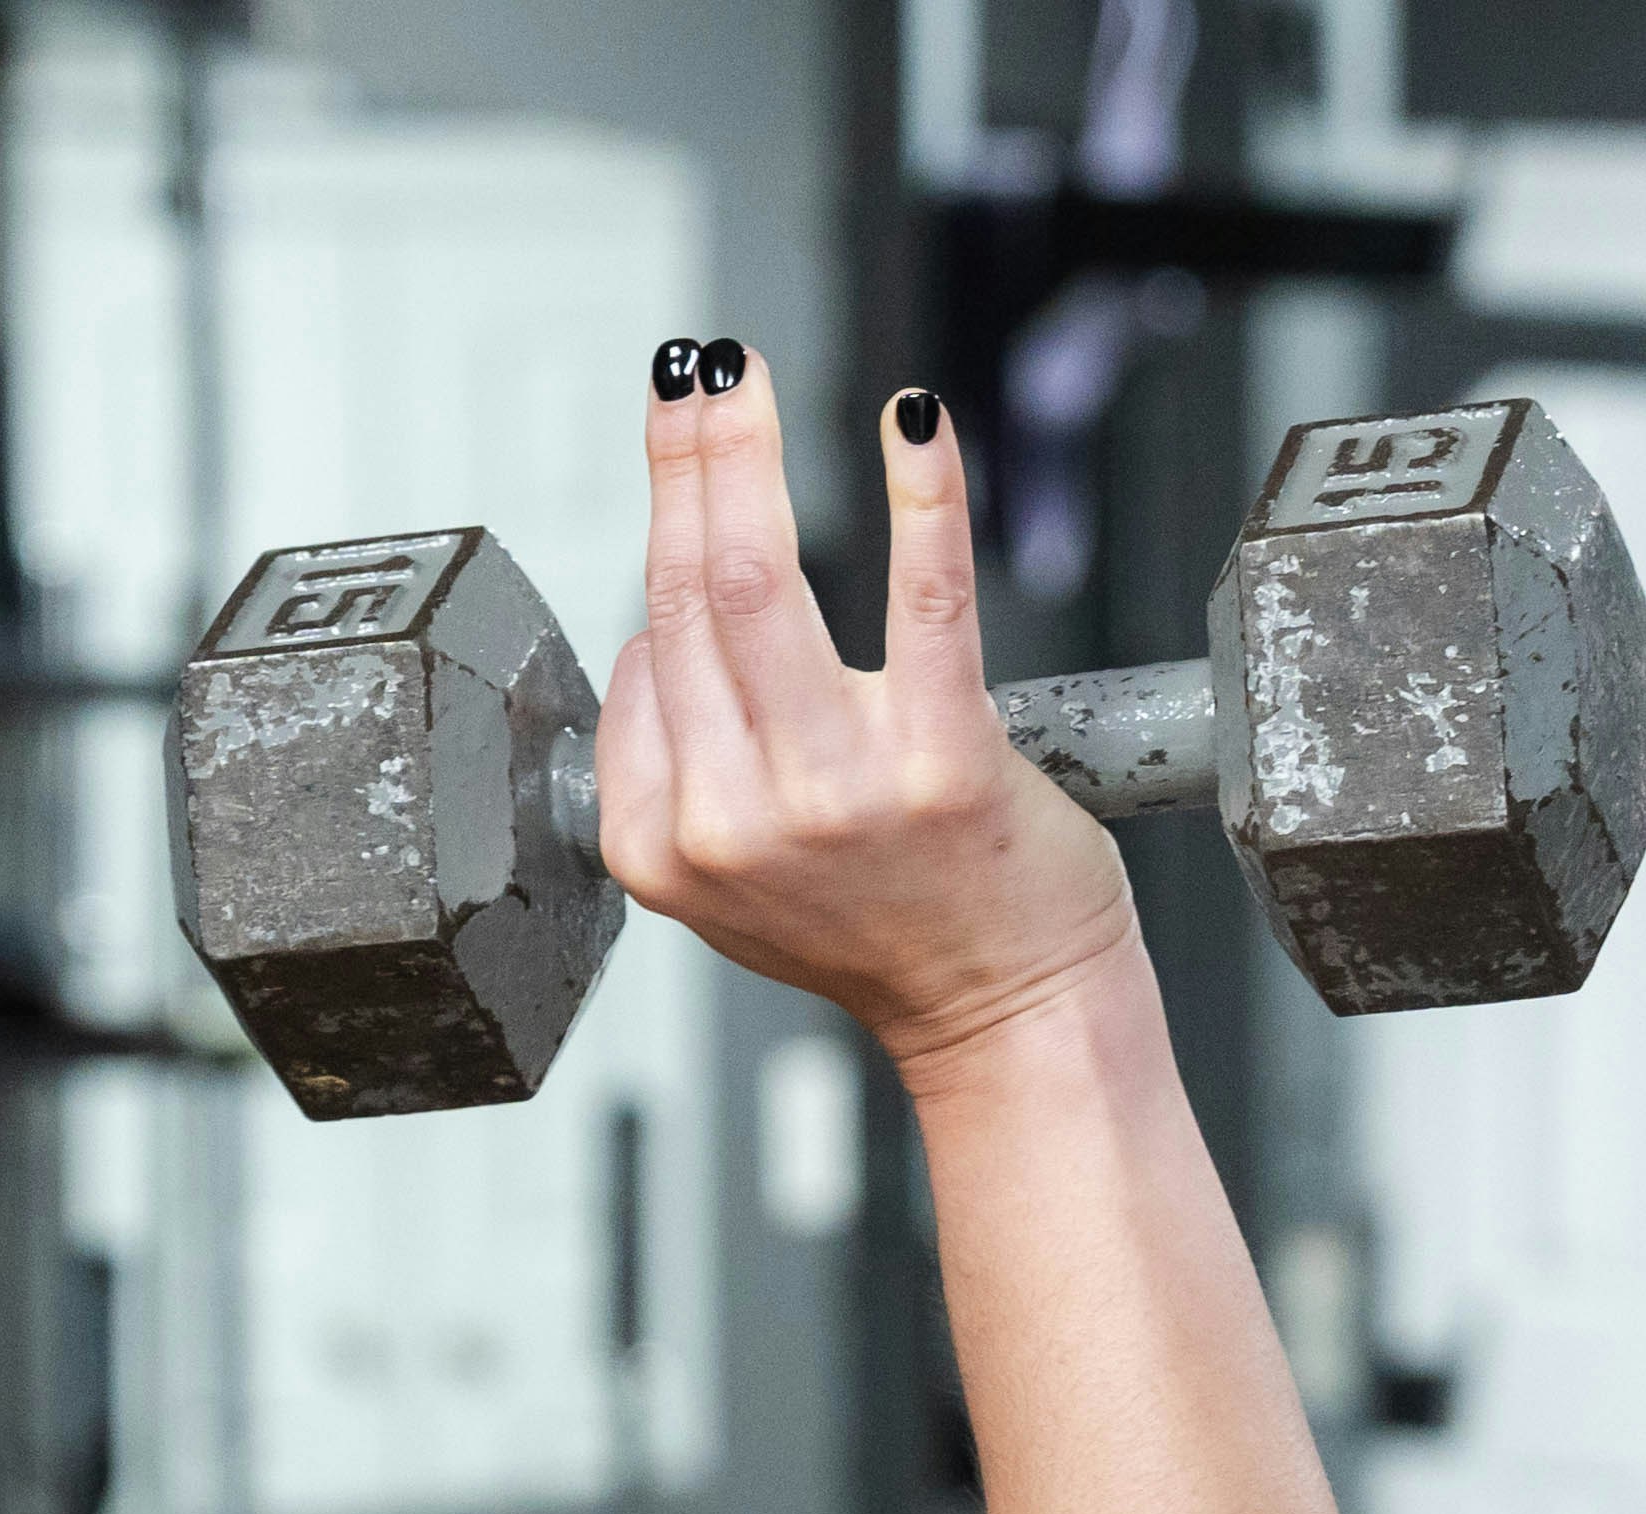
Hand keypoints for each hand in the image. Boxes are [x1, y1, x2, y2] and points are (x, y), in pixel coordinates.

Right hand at [593, 355, 1136, 1078]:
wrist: (1003, 1008)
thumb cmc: (883, 933)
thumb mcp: (727, 884)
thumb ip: (671, 773)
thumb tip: (653, 636)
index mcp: (667, 849)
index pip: (642, 663)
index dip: (664, 564)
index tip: (687, 479)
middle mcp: (738, 821)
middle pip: (686, 598)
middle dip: (681, 462)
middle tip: (689, 373)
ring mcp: (835, 794)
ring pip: (760, 585)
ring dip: (745, 455)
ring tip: (740, 376)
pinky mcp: (942, 764)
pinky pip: (923, 600)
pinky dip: (920, 495)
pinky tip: (913, 424)